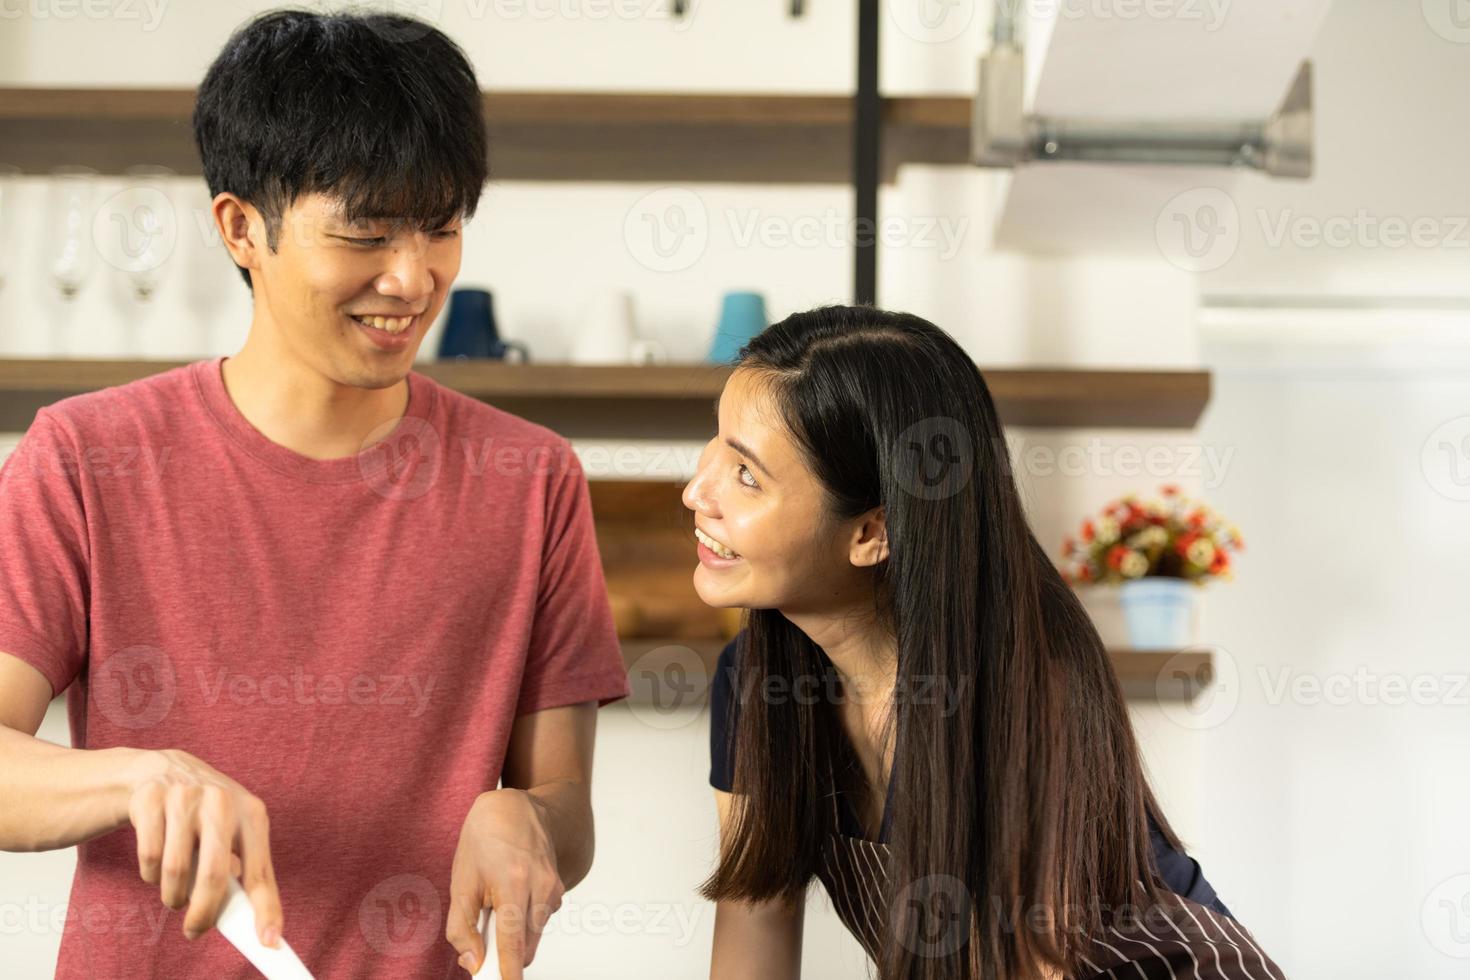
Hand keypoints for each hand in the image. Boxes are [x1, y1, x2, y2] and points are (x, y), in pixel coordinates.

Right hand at [127, 748, 281, 946]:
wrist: (161, 771)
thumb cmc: (204, 814)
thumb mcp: (232, 831)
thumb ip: (242, 869)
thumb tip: (252, 922)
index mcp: (252, 814)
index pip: (261, 872)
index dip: (266, 909)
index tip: (270, 941)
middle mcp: (223, 801)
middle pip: (214, 877)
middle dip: (203, 914)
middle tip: (195, 931)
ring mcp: (186, 797)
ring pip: (176, 872)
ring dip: (173, 895)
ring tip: (175, 892)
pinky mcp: (151, 800)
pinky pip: (149, 858)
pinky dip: (150, 874)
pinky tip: (156, 865)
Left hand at [446, 789, 564, 977]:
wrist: (516, 807)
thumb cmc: (485, 839)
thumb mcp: (461, 881)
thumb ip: (462, 927)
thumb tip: (473, 962)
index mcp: (514, 883)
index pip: (513, 940)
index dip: (509, 970)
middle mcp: (541, 887)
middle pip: (527, 944)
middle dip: (506, 952)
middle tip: (483, 931)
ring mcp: (555, 888)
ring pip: (534, 933)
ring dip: (515, 933)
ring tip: (497, 900)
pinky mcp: (560, 889)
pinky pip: (540, 919)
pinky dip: (525, 919)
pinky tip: (513, 893)